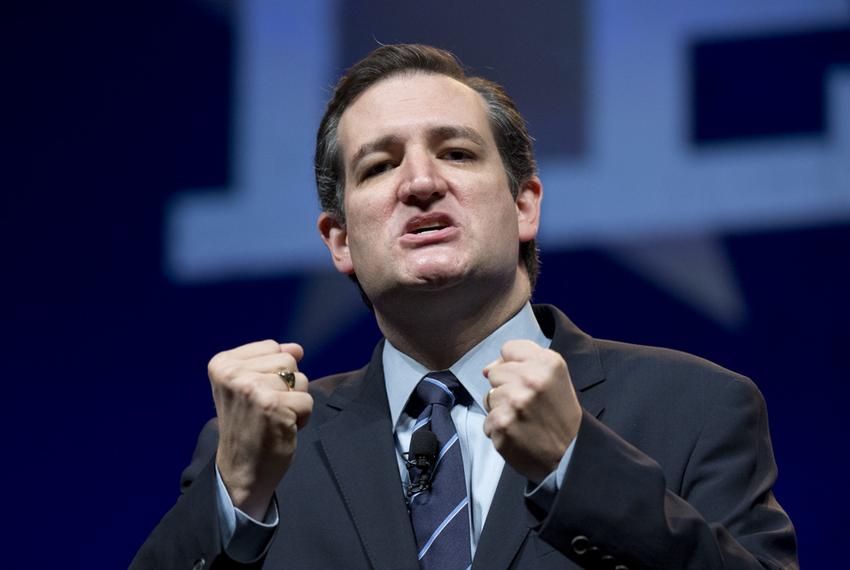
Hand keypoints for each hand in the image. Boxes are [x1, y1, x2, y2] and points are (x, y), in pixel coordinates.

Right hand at [208, 340, 312, 518]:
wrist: (241, 473)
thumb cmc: (248, 428)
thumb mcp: (251, 387)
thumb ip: (271, 362)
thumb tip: (297, 348)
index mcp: (222, 364)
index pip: (272, 347)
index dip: (274, 374)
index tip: (255, 398)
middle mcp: (233, 373)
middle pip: (288, 362)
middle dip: (287, 387)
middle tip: (266, 411)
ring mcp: (252, 388)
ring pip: (301, 380)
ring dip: (295, 402)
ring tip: (273, 419)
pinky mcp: (272, 406)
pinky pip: (308, 401)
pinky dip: (302, 418)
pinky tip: (282, 429)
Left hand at [483, 340, 580, 483]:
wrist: (570, 455)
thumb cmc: (560, 416)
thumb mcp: (555, 378)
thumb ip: (525, 364)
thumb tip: (487, 369)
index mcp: (548, 362)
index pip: (509, 349)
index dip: (513, 364)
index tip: (525, 379)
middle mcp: (531, 378)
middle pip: (495, 372)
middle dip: (506, 387)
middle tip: (527, 404)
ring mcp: (515, 401)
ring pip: (489, 396)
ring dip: (501, 409)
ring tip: (523, 419)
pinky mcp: (502, 423)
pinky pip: (487, 420)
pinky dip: (499, 430)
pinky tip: (517, 433)